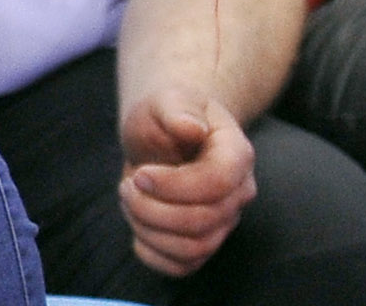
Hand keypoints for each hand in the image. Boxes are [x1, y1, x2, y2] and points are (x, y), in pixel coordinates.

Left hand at [119, 95, 254, 277]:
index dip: (173, 186)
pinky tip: (136, 228)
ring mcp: (223, 221)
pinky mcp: (203, 240)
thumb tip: (190, 128)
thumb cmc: (167, 115)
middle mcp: (237, 193)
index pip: (216, 184)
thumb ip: (177, 109)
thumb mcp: (166, 99)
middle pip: (202, 221)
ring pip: (194, 248)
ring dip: (148, 228)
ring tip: (129, 200)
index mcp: (236, 155)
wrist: (165, 133)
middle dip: (152, 208)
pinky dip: (153, 253)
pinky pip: (184, 266)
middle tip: (127, 185)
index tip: (140, 174)